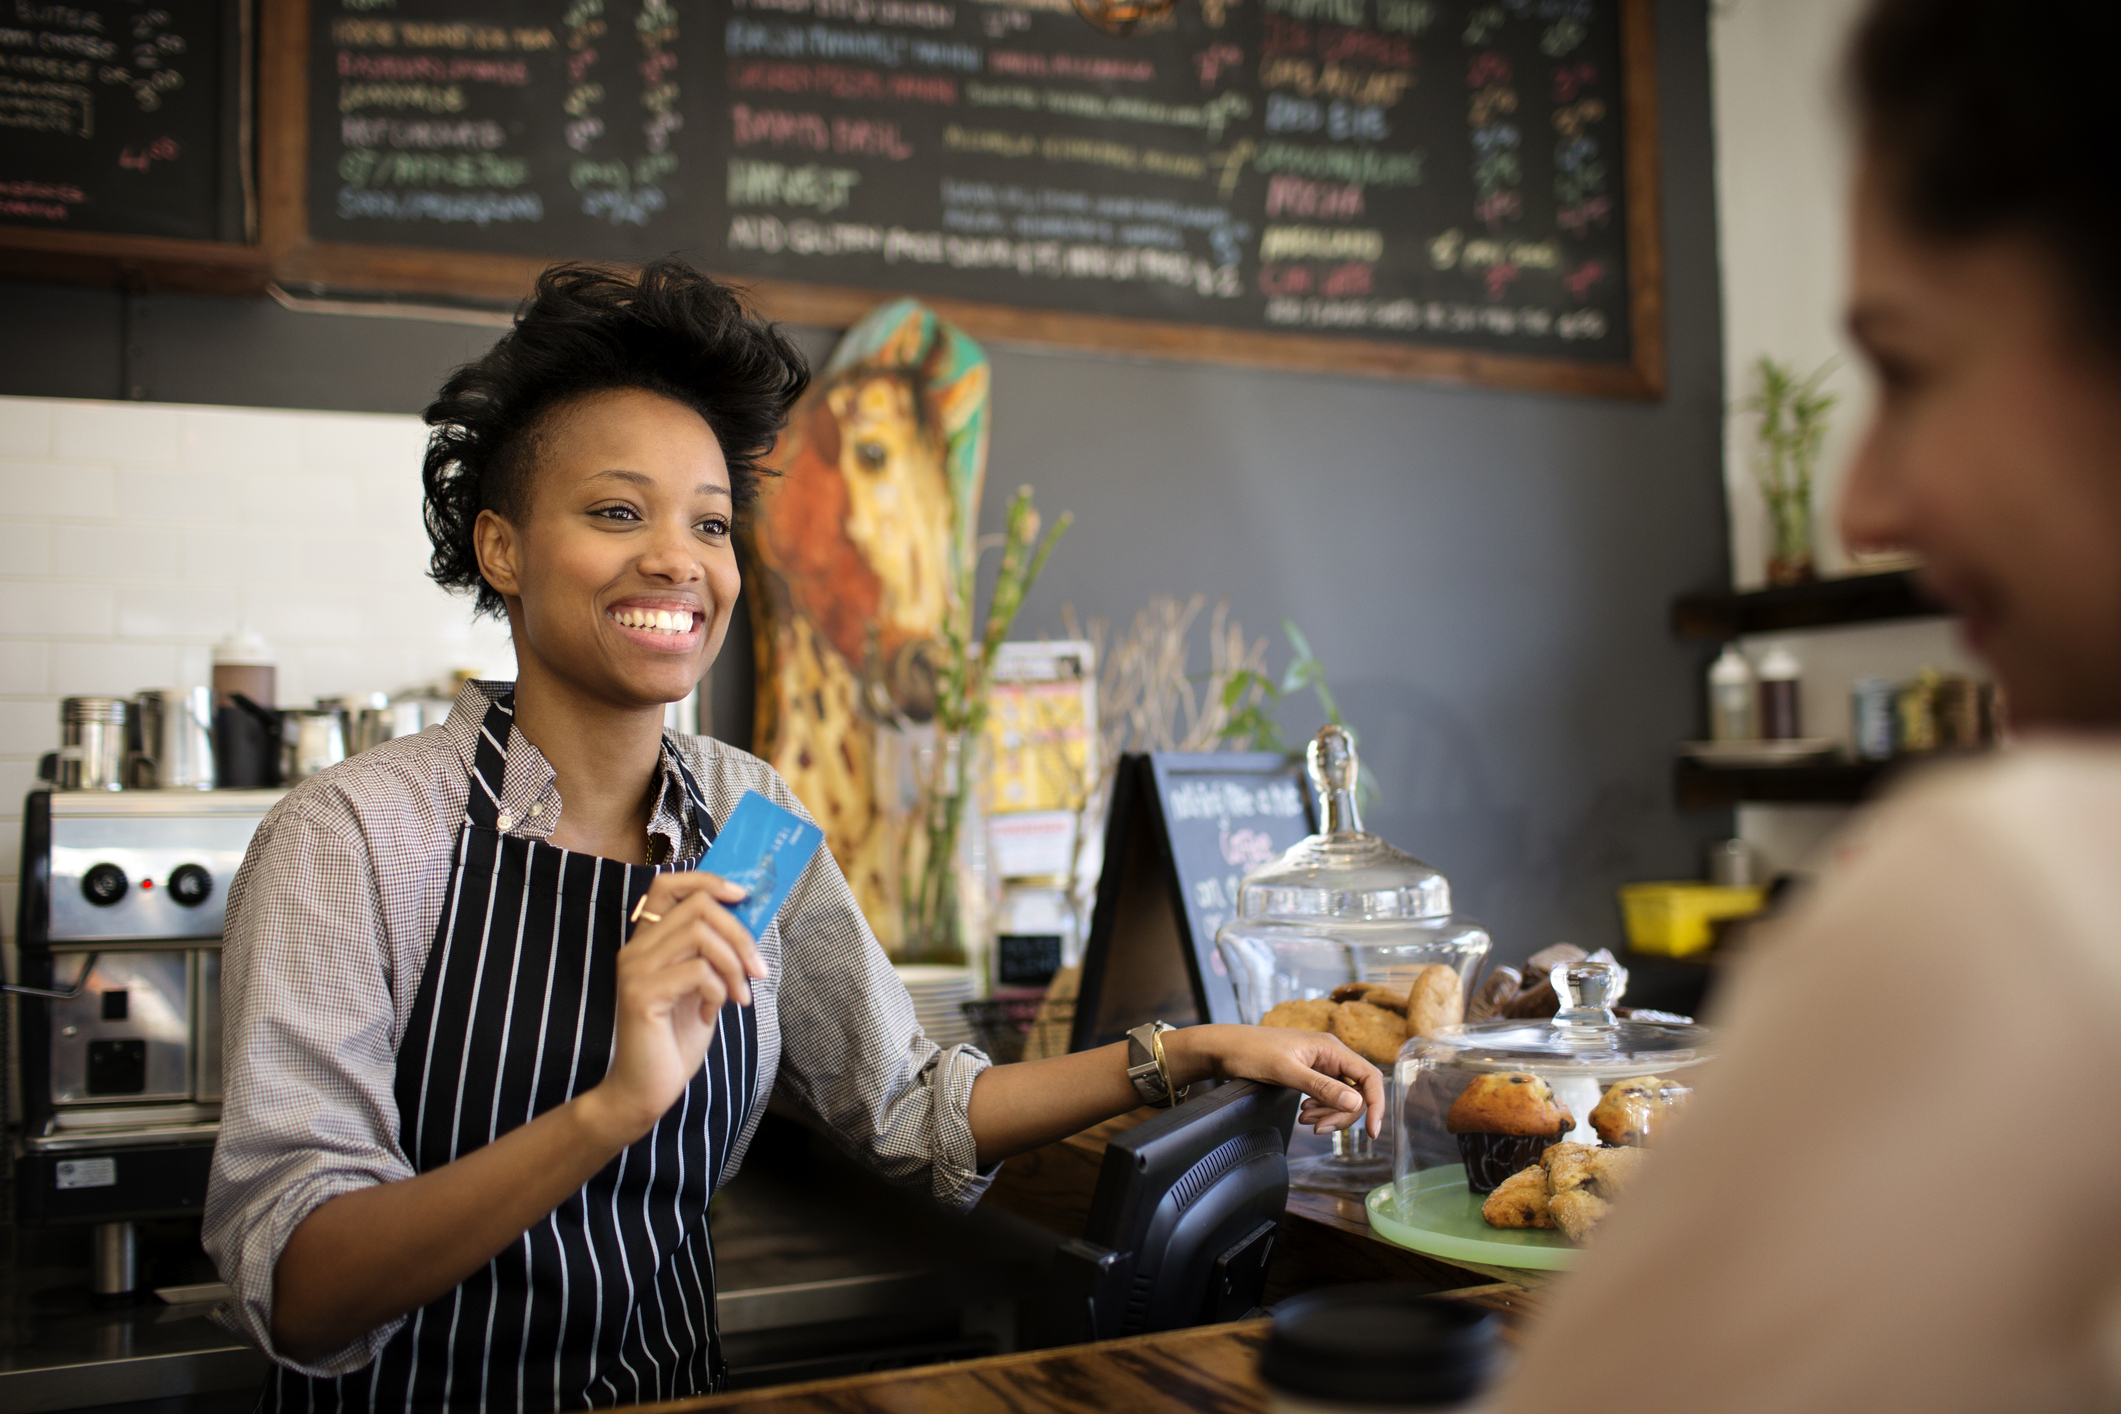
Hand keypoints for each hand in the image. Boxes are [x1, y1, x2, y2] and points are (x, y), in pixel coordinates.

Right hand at [581, 872, 766, 1147]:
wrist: (645, 1089)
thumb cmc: (675, 1038)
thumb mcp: (702, 987)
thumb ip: (713, 953)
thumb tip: (750, 919)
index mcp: (647, 943)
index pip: (668, 884)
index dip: (707, 880)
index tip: (742, 896)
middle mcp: (635, 949)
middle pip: (698, 906)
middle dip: (740, 933)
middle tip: (758, 969)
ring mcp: (635, 970)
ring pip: (701, 934)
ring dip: (734, 964)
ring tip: (740, 996)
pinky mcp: (641, 995)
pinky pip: (698, 972)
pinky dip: (718, 991)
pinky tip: (712, 1015)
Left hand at [1162, 1024, 1385, 1136]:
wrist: (1225, 1048)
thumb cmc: (1251, 1052)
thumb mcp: (1286, 1072)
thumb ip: (1321, 1087)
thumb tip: (1356, 1103)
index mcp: (1331, 1048)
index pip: (1369, 1077)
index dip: (1376, 1105)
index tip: (1372, 1133)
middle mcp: (1331, 1054)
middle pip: (1357, 1092)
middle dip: (1343, 1115)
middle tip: (1318, 1129)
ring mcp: (1321, 1064)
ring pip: (1342, 1097)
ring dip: (1329, 1114)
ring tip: (1304, 1120)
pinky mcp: (1310, 1073)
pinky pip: (1327, 1096)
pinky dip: (1320, 1109)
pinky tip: (1303, 1114)